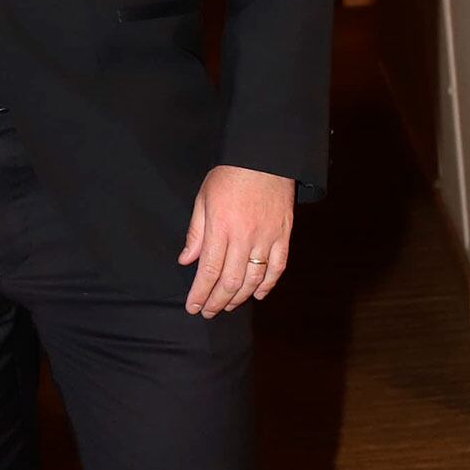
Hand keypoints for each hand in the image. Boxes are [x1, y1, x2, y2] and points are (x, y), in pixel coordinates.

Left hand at [179, 165, 293, 316]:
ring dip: (239, 298)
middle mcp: (244, 236)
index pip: (208, 271)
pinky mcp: (284, 235)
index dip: (200, 293)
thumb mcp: (204, 199)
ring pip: (253, 279)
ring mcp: (267, 238)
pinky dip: (267, 285)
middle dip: (216, 302)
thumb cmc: (231, 175)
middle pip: (230, 281)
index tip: (193, 307)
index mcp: (221, 227)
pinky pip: (277, 267)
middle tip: (207, 312)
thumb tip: (186, 260)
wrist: (266, 158)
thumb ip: (195, 232)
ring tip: (227, 306)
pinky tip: (257, 295)